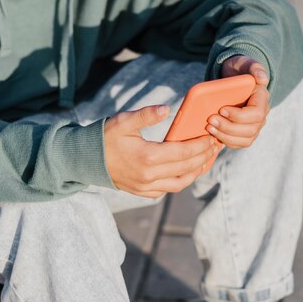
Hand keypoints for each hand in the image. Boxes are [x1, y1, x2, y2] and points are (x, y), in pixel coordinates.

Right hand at [104, 105, 218, 197]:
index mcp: (148, 157)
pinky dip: (181, 181)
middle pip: (186, 168)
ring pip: (180, 183)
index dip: (201, 145)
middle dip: (204, 157)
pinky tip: (187, 171)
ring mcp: (146, 187)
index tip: (212, 138)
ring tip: (206, 160)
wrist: (87, 160)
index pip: (184, 153)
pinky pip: (168, 190)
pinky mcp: (142, 192)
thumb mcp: (124, 121)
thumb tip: (167, 109)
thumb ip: (147, 115)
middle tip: (215, 146)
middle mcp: (150, 176)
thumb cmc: (106, 137)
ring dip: (195, 172)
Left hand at [206, 55, 270, 148]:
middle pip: (249, 130)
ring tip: (209, 128)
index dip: (239, 116)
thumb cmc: (239, 70)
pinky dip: (225, 141)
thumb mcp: (246, 63)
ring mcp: (254, 127)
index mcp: (262, 100)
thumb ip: (255, 67)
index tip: (221, 109)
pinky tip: (213, 134)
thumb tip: (262, 78)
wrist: (234, 80)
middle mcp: (261, 116)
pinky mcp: (244, 134)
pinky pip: (238, 143)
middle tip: (210, 120)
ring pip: (244, 140)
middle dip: (228, 127)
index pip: (256, 115)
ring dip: (225, 136)